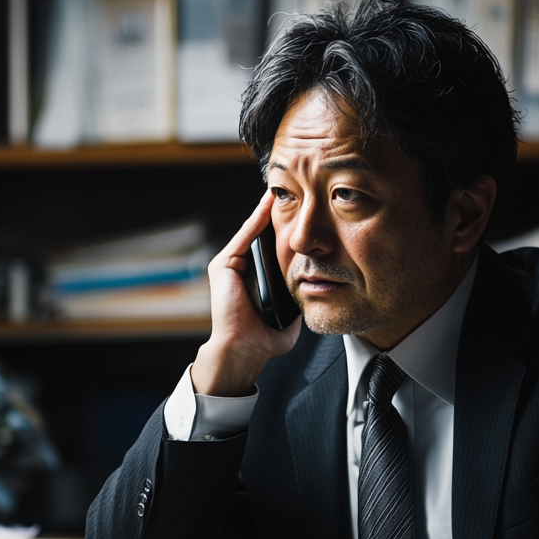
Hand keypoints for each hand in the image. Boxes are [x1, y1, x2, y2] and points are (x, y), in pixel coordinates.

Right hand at [191, 192, 301, 395]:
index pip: (273, 250)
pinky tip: (269, 203)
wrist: (244, 349)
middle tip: (297, 192)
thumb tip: (315, 290)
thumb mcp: (288, 316)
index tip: (304, 214)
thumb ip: (298, 301)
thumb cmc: (264, 340)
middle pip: (263, 236)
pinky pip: (245, 236)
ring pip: (253, 232)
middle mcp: (241, 270)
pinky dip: (257, 219)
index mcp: (256, 280)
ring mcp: (230, 266)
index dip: (287, 232)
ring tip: (284, 189)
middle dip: (278, 215)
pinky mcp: (223, 265)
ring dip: (268, 211)